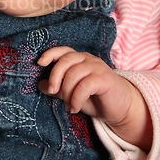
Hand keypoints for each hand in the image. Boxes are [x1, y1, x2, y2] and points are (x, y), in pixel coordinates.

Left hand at [37, 46, 152, 151]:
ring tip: (68, 106)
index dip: (50, 54)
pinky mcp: (105, 78)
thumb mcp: (72, 93)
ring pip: (73, 74)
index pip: (62, 51)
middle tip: (52, 92)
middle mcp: (87, 59)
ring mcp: (97, 67)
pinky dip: (75, 98)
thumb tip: (41, 84)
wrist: (120, 108)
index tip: (39, 63)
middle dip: (55, 76)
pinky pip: (84, 85)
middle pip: (65, 61)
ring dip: (67, 93)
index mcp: (78, 59)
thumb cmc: (94, 98)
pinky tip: (74, 108)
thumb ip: (58, 87)